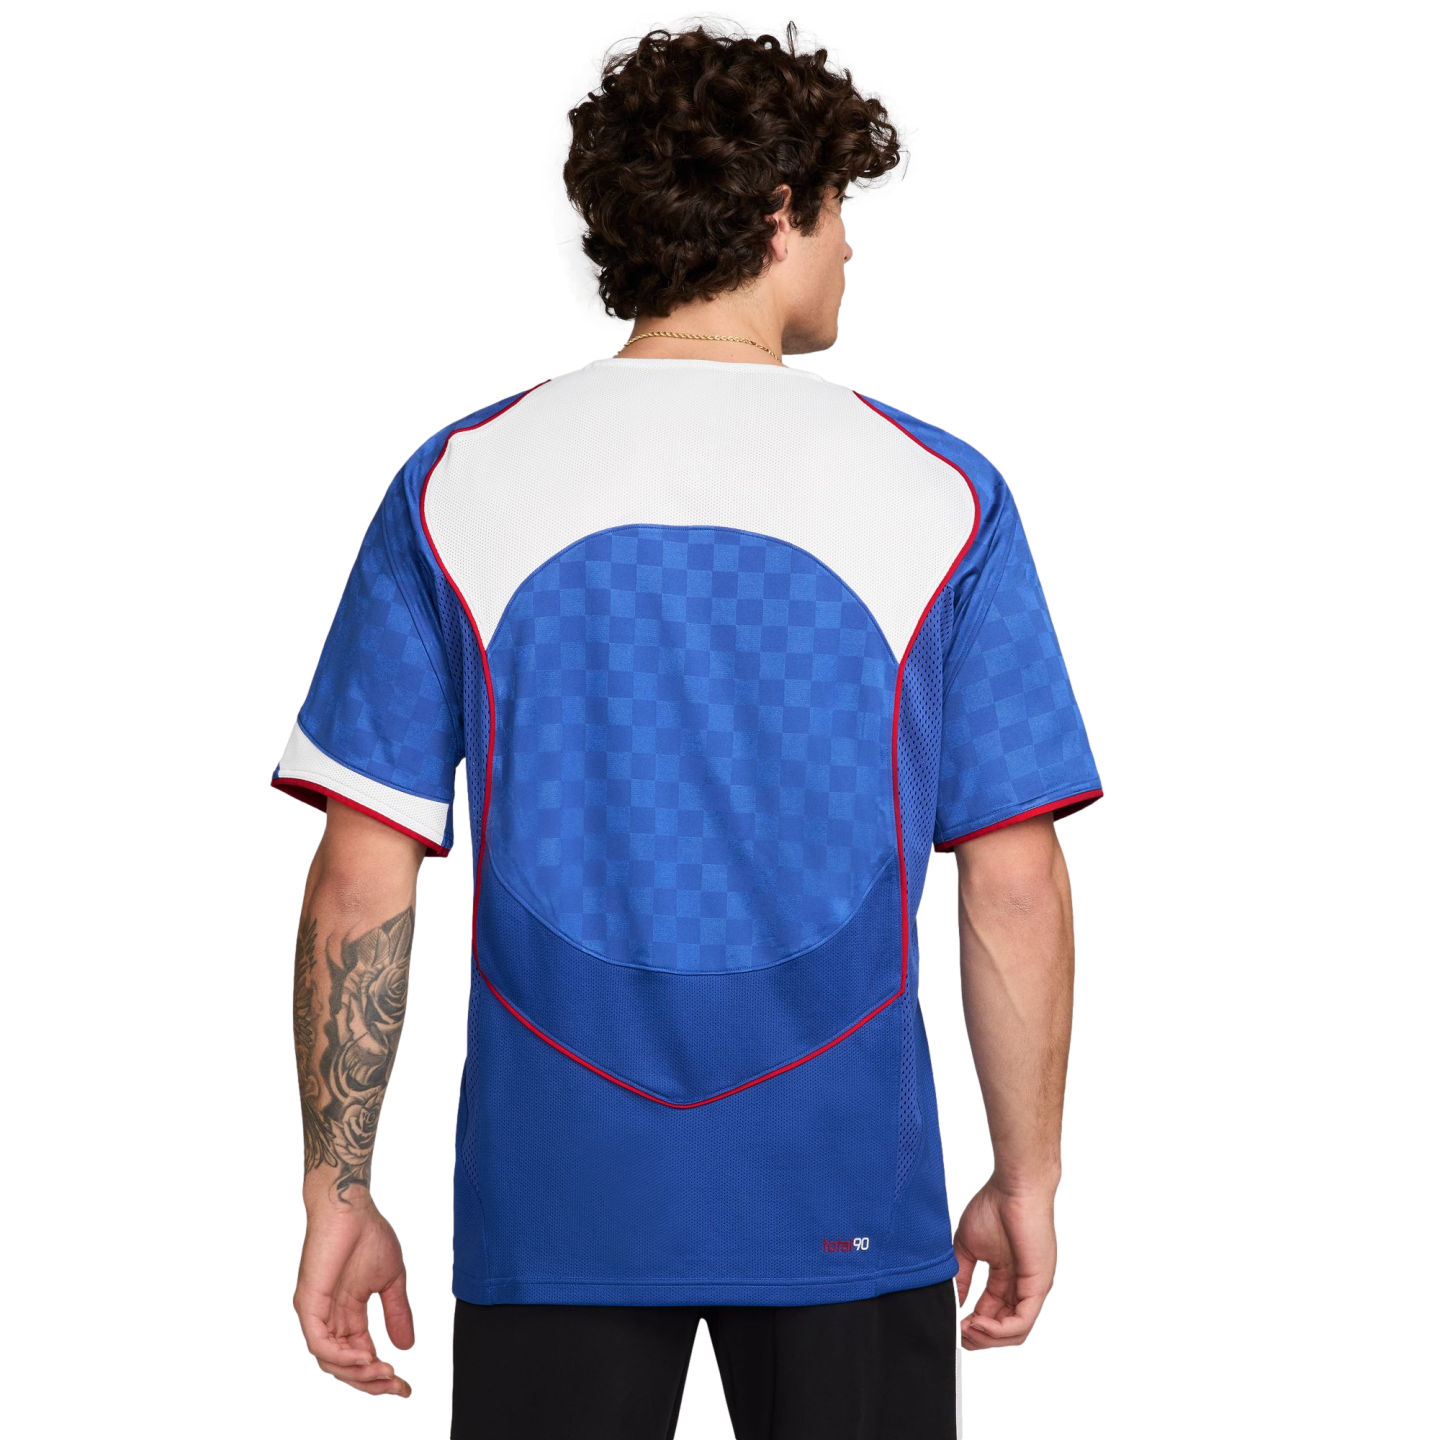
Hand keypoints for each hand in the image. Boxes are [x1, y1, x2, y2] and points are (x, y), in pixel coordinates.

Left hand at [293, 1199, 414, 1397]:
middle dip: (371, 1383)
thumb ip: (397, 1314)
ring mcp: (315, 1314)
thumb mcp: (391, 1281)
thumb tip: (407, 1348)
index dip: (381, 1377)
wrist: (351, 1206)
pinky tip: (366, 1358)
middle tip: (397, 1387)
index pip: (361, 1356)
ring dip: (359, 1374)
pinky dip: (341, 1358)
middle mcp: (328, 1320)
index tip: (405, 1388)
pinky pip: (319, 1344)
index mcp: (347, 1316)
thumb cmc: (368, 1234)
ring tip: (385, 1373)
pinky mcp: (307, 1305)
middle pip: (345, 1367)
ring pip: (330, 1363)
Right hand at [953, 1174, 1058, 1351]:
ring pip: (1016, 1333)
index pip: (992, 1314)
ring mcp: (1033, 1289)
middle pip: (1004, 1330)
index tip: (952, 1326)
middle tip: (958, 1334)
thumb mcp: (968, 1248)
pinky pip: (1023, 1322)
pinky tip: (977, 1322)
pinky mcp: (1039, 1287)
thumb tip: (951, 1302)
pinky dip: (999, 1330)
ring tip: (966, 1330)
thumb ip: (960, 1277)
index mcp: (1007, 1278)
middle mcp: (1023, 1288)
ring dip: (988, 1338)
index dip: (972, 1326)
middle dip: (979, 1338)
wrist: (1013, 1187)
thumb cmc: (993, 1207)